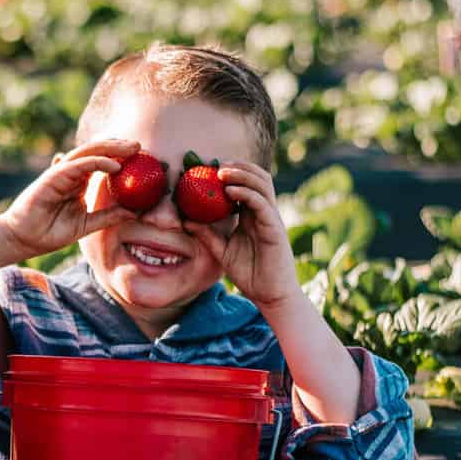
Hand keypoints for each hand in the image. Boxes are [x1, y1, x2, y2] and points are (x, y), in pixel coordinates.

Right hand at [0, 138, 139, 256]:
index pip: (101, 163)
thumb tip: (135, 213)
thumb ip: (108, 216)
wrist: (24, 239)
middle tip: (140, 147)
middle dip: (118, 147)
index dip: (120, 157)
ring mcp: (61, 173)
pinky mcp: (53, 177)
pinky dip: (96, 162)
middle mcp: (71, 173)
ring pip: (88, 152)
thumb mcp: (87, 225)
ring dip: (111, 148)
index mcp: (78, 182)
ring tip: (131, 148)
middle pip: (97, 152)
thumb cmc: (50, 232)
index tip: (141, 158)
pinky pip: (77, 165)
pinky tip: (113, 165)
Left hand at [186, 162, 303, 311]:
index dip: (232, 173)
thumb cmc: (250, 274)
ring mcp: (271, 219)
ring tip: (222, 171)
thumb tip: (186, 221)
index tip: (209, 168)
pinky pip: (262, 204)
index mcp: (253, 216)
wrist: (270, 295)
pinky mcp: (274, 228)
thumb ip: (207, 235)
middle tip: (216, 164)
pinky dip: (247, 193)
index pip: (247, 185)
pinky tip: (231, 190)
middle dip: (239, 166)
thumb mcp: (222, 251)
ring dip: (242, 174)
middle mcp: (264, 213)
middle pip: (258, 178)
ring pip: (262, 184)